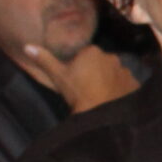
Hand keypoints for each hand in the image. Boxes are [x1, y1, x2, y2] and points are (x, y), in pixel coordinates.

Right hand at [16, 42, 138, 113]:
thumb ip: (44, 59)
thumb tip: (27, 46)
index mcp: (93, 51)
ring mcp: (126, 71)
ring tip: (101, 96)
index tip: (76, 80)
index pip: (86, 55)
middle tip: (88, 88)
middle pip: (102, 63)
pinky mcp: (135, 85)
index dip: (80, 67)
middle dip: (96, 72)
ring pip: (115, 73)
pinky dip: (121, 90)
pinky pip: (126, 85)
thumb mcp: (58, 76)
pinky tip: (113, 100)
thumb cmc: (77, 92)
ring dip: (110, 81)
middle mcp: (113, 57)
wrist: (100, 115)